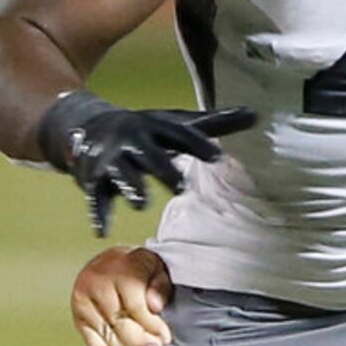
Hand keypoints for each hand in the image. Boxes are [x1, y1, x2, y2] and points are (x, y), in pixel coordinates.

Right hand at [37, 91, 255, 235]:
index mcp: (155, 126)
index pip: (179, 135)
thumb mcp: (175, 123)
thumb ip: (215, 124)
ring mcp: (111, 159)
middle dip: (163, 169)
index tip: (218, 157)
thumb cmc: (145, 129)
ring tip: (143, 204)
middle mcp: (132, 139)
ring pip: (122, 174)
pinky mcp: (94, 179)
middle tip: (181, 186)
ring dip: (131, 187)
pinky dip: (98, 214)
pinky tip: (102, 232)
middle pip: (149, 155)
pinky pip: (96, 198)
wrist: (88, 125)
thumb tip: (257, 114)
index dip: (197, 144)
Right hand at [71, 246, 175, 345]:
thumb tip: (155, 306)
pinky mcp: (78, 319)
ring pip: (108, 338)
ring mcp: (84, 302)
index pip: (135, 306)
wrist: (110, 263)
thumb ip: (160, 286)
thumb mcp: (156, 268)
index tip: (165, 336)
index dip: (152, 326)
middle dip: (141, 341)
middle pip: (120, 324)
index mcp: (119, 268)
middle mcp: (97, 284)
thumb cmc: (137, 268)